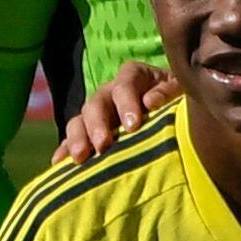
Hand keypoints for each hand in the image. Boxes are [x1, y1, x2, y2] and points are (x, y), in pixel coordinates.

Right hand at [53, 58, 178, 163]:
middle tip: (102, 144)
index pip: (125, 84)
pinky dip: (65, 150)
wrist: (176, 108)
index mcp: (134, 76)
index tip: (132, 126)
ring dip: (78, 138)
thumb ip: (168, 92)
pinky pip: (72, 139)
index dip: (126, 103)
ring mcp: (98, 113)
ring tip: (80, 157)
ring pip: (80, 120)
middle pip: (96, 103)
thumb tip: (150, 102)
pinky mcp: (90, 132)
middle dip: (97, 125)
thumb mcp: (181, 89)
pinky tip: (59, 163)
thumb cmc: (180, 97)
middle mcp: (110, 92)